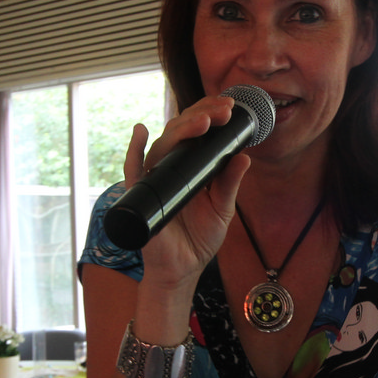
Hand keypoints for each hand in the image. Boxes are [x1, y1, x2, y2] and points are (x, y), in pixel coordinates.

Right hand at [122, 97, 249, 283]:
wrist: (182, 269)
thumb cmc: (199, 239)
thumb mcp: (222, 209)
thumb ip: (230, 183)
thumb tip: (244, 156)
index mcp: (190, 167)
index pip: (197, 131)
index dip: (210, 114)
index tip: (228, 108)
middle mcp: (171, 168)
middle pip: (180, 131)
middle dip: (201, 115)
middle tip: (222, 111)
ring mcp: (155, 179)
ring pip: (163, 145)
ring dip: (182, 129)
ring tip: (204, 122)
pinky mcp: (142, 195)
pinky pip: (133, 169)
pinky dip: (134, 149)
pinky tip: (141, 131)